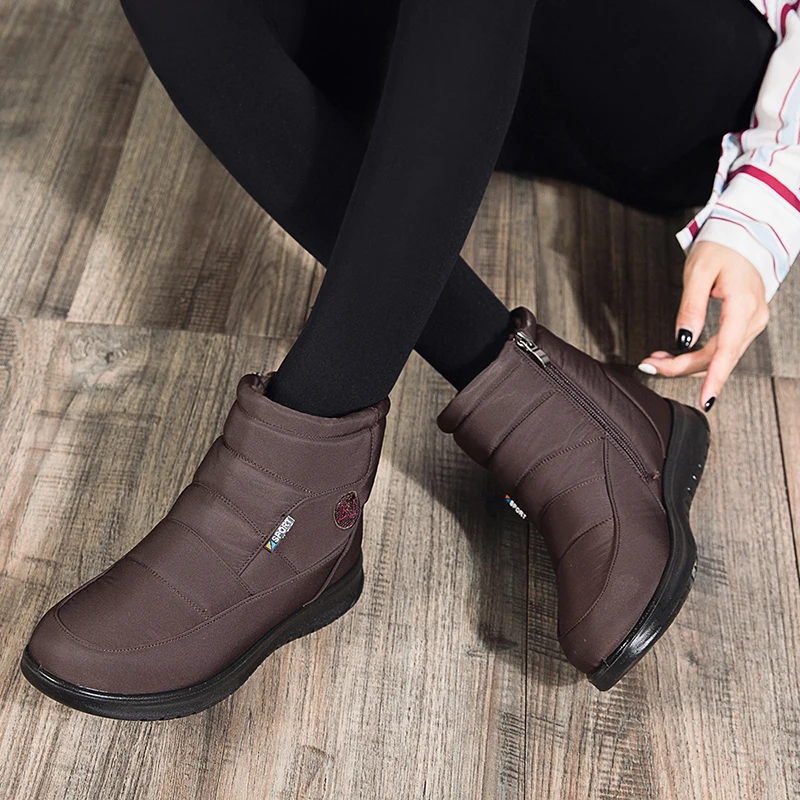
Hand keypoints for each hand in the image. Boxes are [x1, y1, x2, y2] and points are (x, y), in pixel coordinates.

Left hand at [637, 241, 769, 410]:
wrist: (744, 236)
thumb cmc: (722, 248)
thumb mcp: (698, 272)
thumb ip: (689, 307)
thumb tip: (683, 340)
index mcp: (743, 305)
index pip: (727, 351)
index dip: (715, 379)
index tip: (705, 400)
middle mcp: (753, 318)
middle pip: (717, 357)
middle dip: (682, 367)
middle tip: (649, 365)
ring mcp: (751, 322)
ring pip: (718, 356)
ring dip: (687, 363)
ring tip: (656, 360)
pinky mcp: (744, 324)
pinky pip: (721, 348)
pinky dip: (697, 355)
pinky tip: (675, 355)